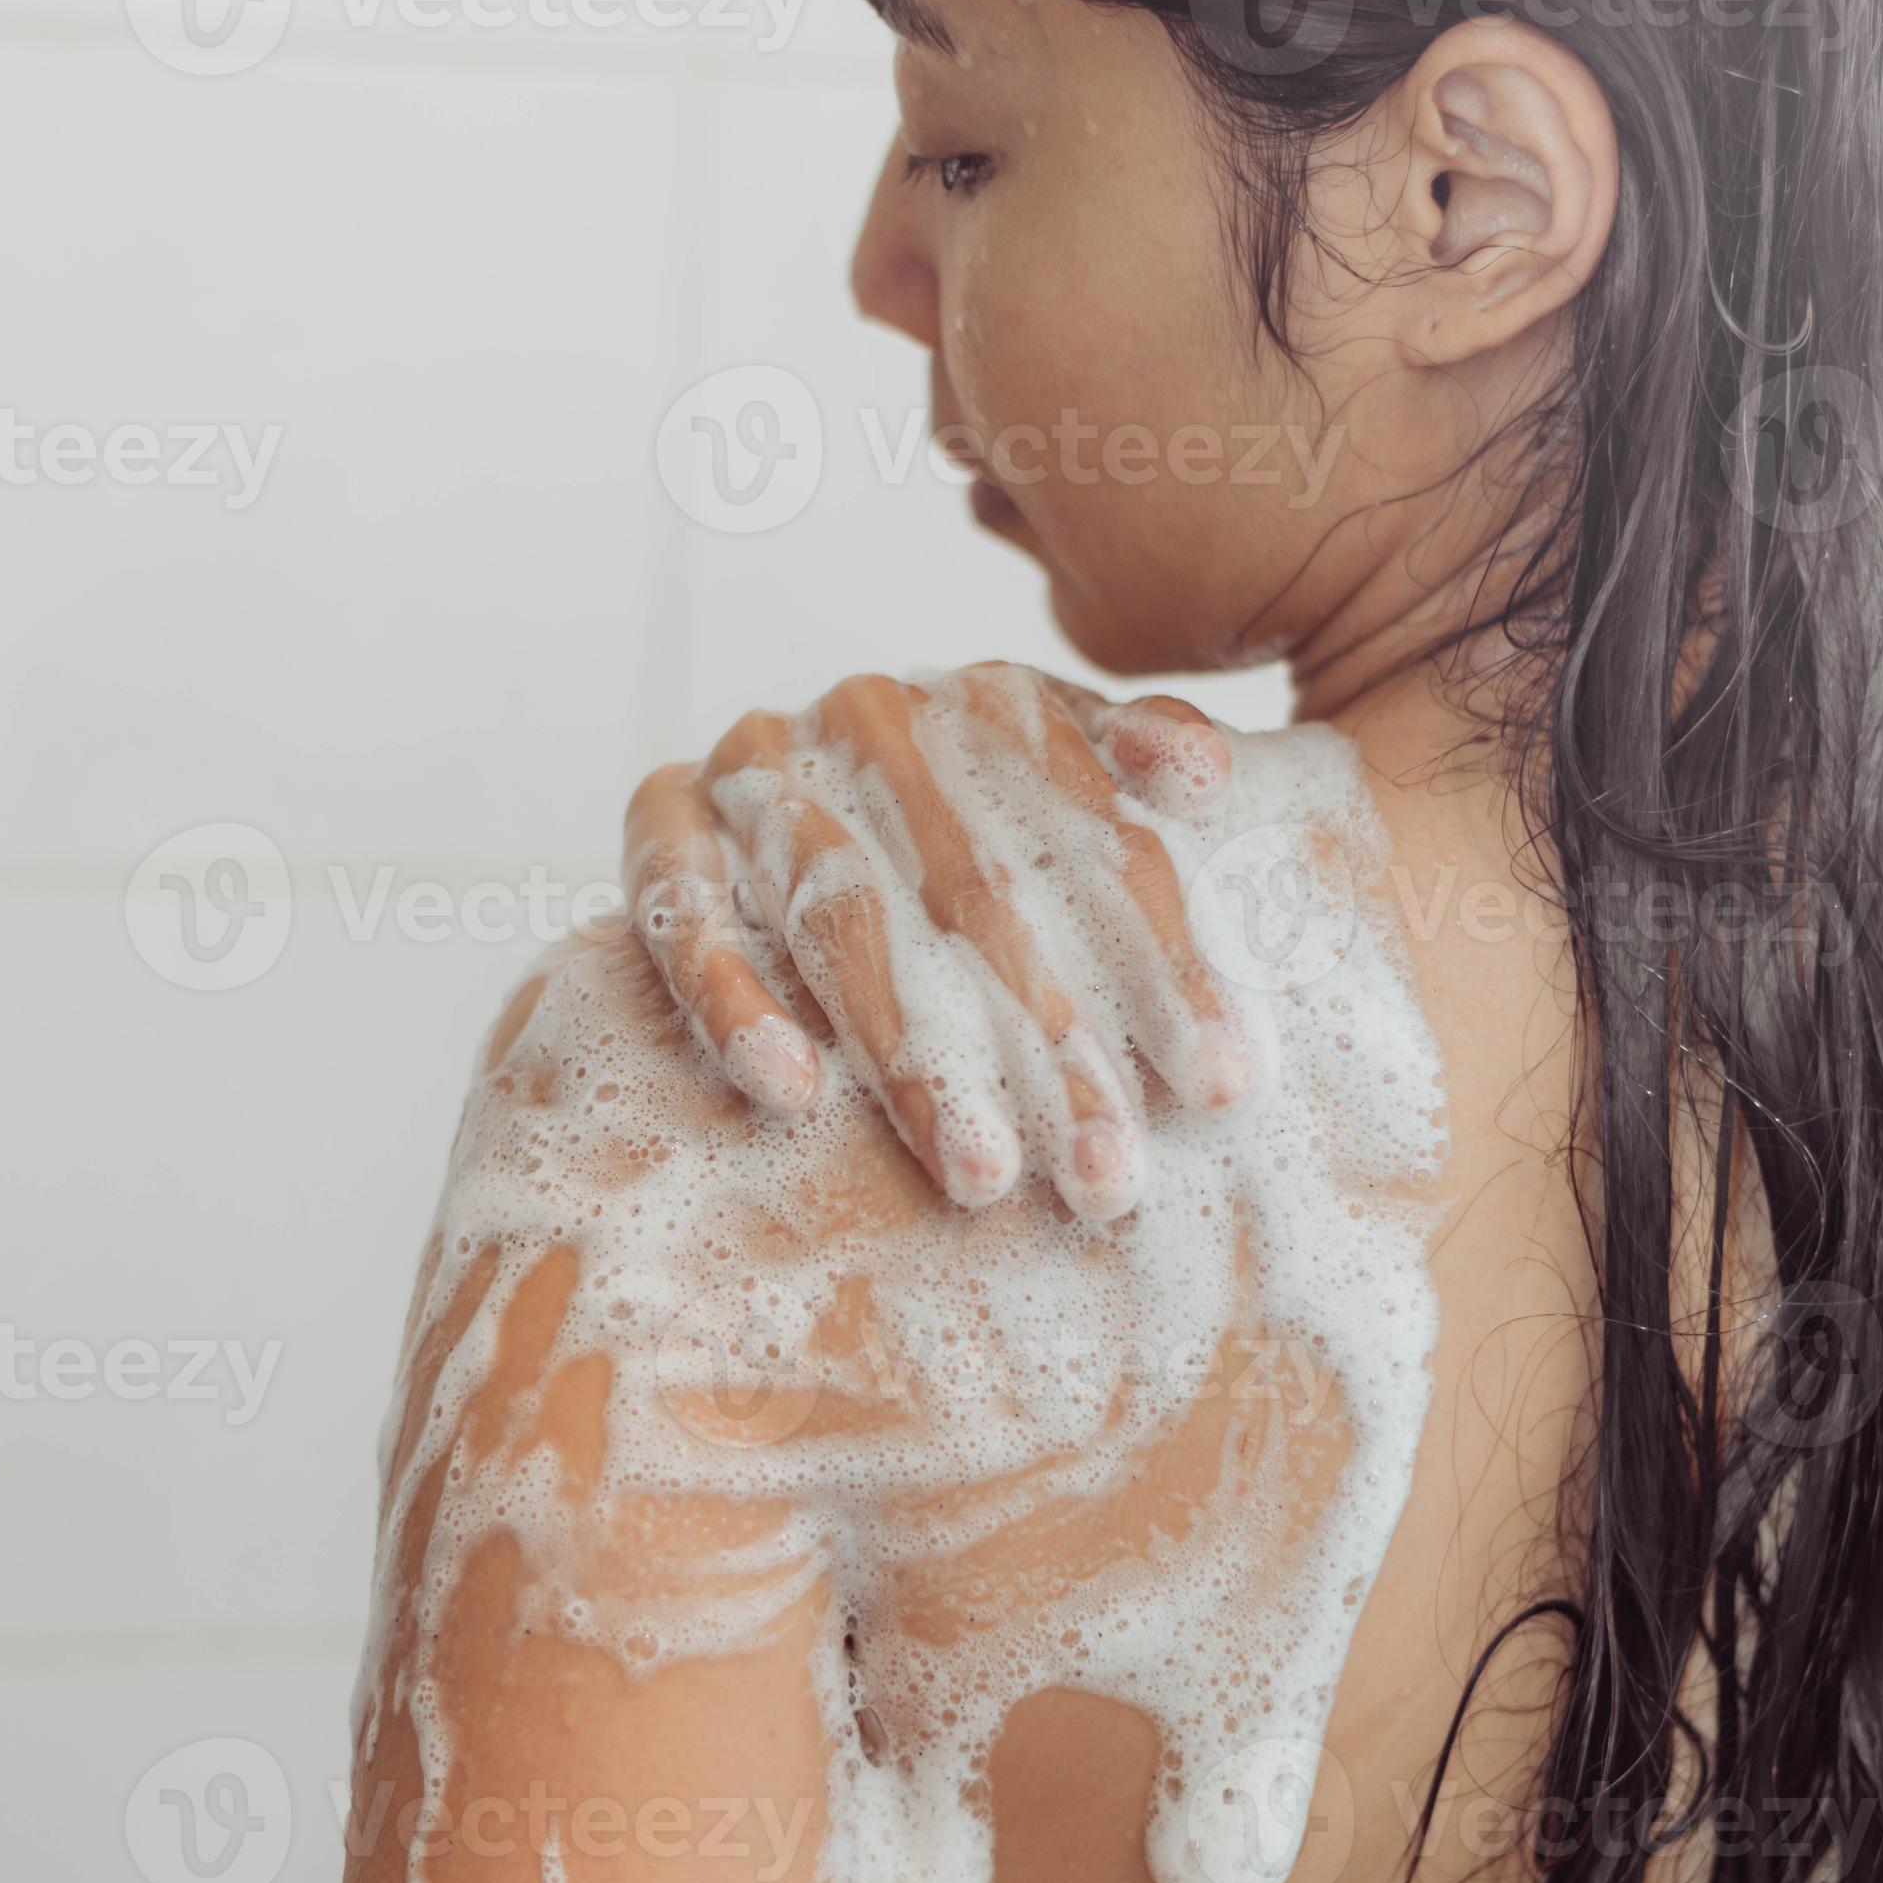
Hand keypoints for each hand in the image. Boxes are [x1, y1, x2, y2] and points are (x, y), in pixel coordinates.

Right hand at [623, 662, 1253, 1220]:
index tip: (1223, 1084)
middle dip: (1056, 1053)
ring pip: (846, 922)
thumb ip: (1130, 767)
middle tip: (1108, 1179)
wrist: (784, 787)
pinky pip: (686, 917)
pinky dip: (735, 1002)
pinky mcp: (659, 821)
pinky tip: (794, 1095)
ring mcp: (760, 764)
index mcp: (989, 704)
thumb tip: (1204, 772)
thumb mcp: (1060, 779)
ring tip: (977, 1176)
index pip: (1098, 841)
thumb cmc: (963, 817)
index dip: (1168, 962)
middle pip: (981, 900)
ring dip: (912, 1060)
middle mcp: (873, 718)